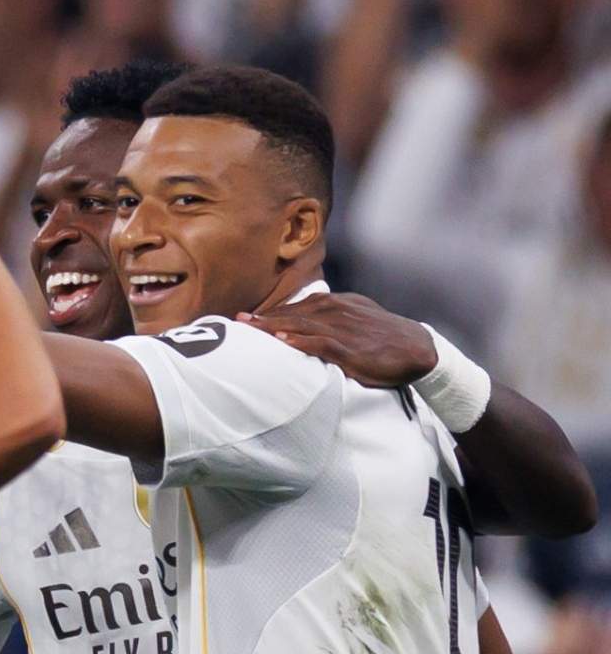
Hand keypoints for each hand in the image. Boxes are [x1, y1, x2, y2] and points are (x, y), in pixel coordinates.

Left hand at [237, 292, 436, 386]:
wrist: (417, 347)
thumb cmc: (382, 335)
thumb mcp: (354, 317)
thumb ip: (328, 317)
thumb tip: (302, 320)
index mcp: (334, 304)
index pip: (294, 308)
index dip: (268, 314)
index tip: (245, 318)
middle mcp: (334, 312)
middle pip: (290, 314)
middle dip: (262, 319)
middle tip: (235, 323)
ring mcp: (342, 329)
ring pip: (299, 325)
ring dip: (272, 328)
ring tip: (249, 331)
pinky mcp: (350, 349)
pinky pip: (320, 343)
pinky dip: (300, 341)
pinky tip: (283, 343)